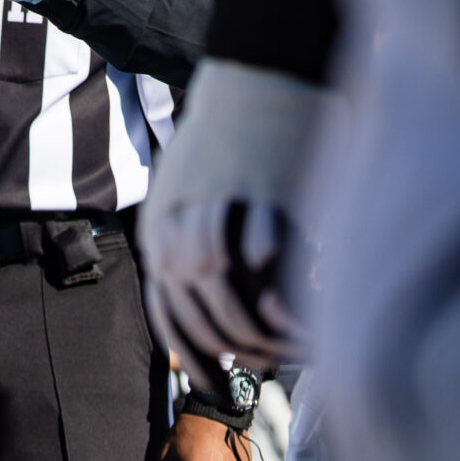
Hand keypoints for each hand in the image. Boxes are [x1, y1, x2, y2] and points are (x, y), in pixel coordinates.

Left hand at [140, 59, 319, 371]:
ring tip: (288, 345)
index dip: (195, 353)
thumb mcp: (185, 193)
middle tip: (267, 363)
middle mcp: (182, 223)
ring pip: (233, 293)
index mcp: (159, 229)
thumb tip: (198, 302)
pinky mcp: (266, 198)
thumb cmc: (226, 145)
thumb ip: (187, 245)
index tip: (215, 381)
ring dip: (261, 329)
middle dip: (235, 346)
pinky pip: (269, 259)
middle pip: (202, 310)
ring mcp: (223, 213)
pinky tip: (299, 313)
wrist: (256, 80)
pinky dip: (284, 293)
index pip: (169, 310)